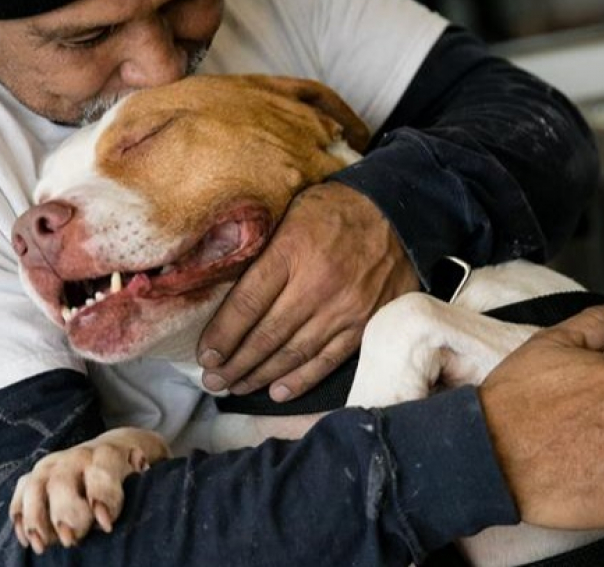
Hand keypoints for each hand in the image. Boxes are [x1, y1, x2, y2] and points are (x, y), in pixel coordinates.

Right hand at [10, 428, 169, 553]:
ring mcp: (54, 464)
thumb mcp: (149, 471)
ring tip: (42, 546)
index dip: (102, 495)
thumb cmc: (136, 469)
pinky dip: (20, 516)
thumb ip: (147, 480)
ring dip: (35, 517)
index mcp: (108, 453)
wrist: (117, 449)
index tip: (105, 525)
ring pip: (35, 486)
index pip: (102, 468)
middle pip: (62, 480)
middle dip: (64, 512)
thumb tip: (149, 483)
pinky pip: (21, 492)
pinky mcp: (36, 475)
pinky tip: (27, 540)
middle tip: (71, 540)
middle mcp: (77, 456)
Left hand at [197, 182, 418, 400]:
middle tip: (212, 381)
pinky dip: (300, 379)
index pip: (247, 303)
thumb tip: (220, 279)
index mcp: (292, 251)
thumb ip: (262, 248)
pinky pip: (327, 360)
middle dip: (234, 363)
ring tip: (235, 387)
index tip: (205, 355)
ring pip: (293, 353)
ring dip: (259, 376)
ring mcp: (344, 309)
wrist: (398, 214)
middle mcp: (317, 284)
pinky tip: (277, 392)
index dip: (221, 334)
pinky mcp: (364, 325)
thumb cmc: (335, 210)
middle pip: (266, 335)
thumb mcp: (291, 212)